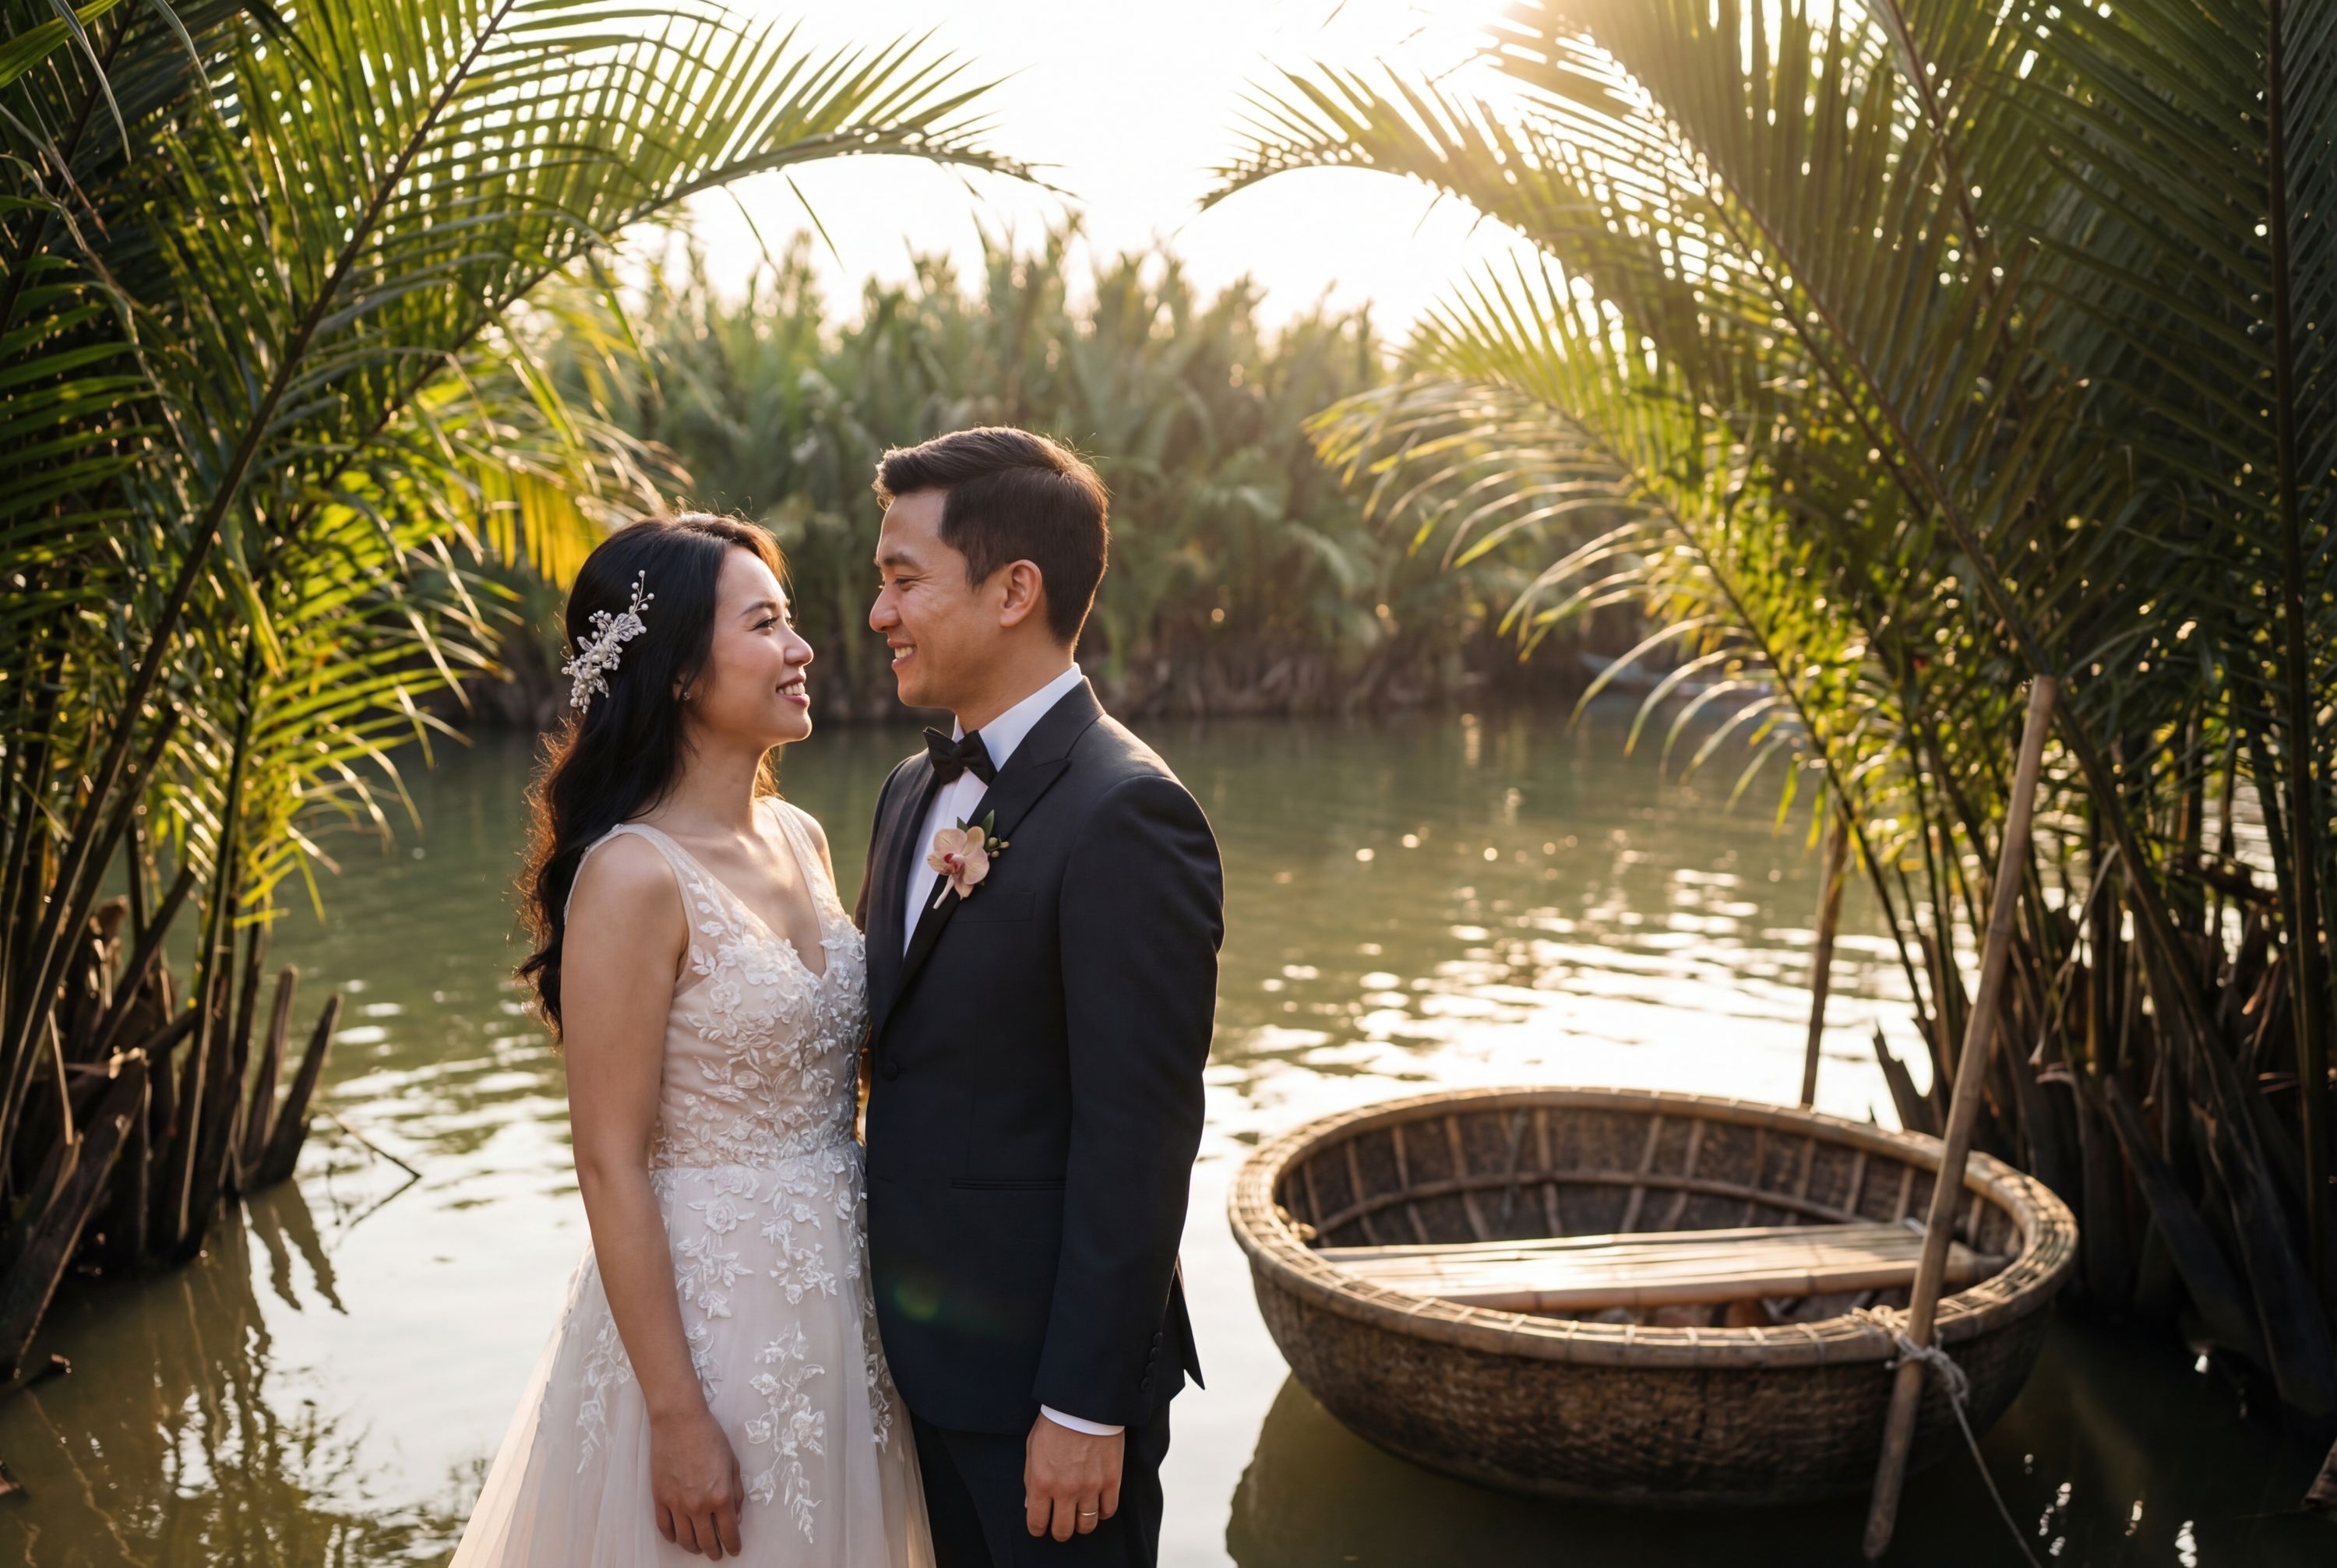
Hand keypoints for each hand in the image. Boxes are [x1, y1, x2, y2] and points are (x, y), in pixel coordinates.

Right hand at [650, 1403, 744, 1558]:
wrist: (680, 1422)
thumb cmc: (710, 1437)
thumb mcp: (733, 1464)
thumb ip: (737, 1494)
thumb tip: (737, 1517)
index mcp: (721, 1497)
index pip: (729, 1532)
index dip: (733, 1545)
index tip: (734, 1550)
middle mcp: (698, 1506)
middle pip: (707, 1541)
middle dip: (714, 1551)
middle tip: (717, 1554)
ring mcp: (677, 1504)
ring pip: (684, 1539)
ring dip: (693, 1547)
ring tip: (698, 1548)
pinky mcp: (659, 1498)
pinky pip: (664, 1527)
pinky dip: (672, 1537)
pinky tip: (678, 1537)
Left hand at [1024, 1413, 1122, 1540]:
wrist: (1084, 1404)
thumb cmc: (1055, 1423)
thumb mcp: (1032, 1449)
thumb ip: (1030, 1480)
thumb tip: (1031, 1505)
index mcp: (1042, 1482)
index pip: (1037, 1522)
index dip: (1037, 1529)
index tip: (1040, 1528)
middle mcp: (1065, 1490)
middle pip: (1063, 1530)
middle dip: (1059, 1531)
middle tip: (1060, 1525)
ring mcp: (1090, 1487)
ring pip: (1087, 1525)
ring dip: (1081, 1524)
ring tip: (1080, 1516)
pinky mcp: (1111, 1480)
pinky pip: (1108, 1510)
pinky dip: (1102, 1512)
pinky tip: (1098, 1505)